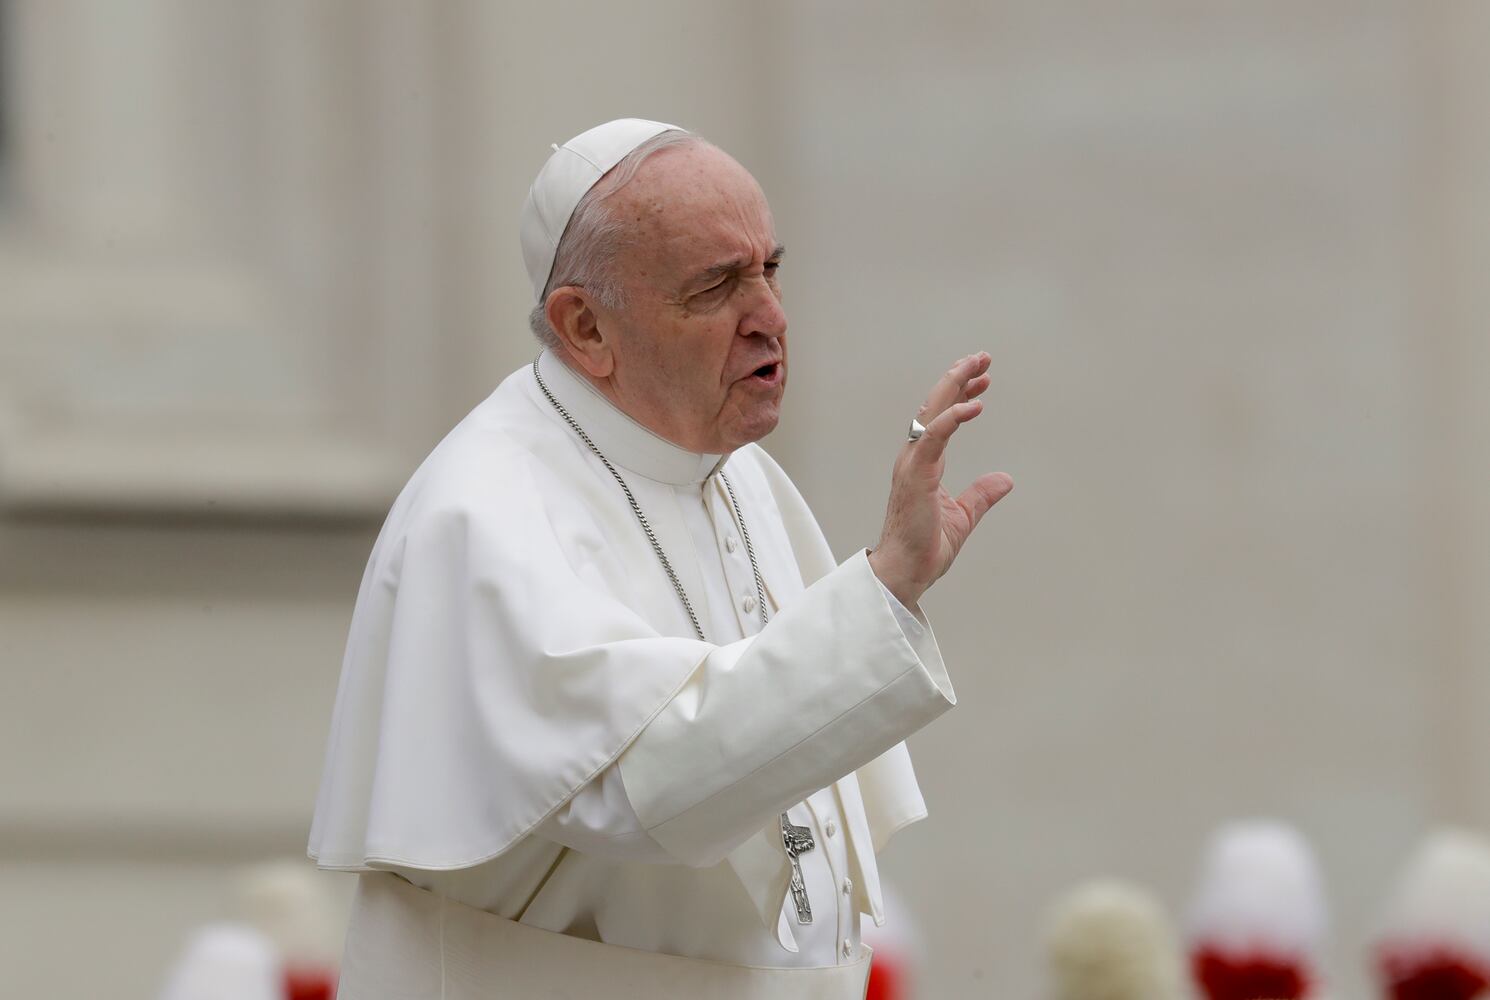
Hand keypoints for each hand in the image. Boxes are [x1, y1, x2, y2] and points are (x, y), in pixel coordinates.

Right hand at [868, 352, 1012, 607]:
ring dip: (954, 386)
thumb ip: (981, 494)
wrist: (906, 571)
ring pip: (932, 412)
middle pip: (935, 406)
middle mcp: (914, 457)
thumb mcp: (963, 515)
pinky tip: (975, 404)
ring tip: (977, 366)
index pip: (941, 419)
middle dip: (959, 378)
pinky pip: (935, 436)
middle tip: (982, 358)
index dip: (962, 395)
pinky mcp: (916, 474)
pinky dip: (954, 417)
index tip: (984, 381)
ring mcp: (912, 464)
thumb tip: (1005, 479)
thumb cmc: (924, 547)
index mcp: (923, 464)